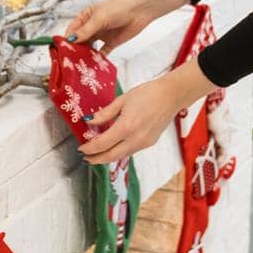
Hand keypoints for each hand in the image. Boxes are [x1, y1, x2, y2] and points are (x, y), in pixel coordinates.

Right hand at [65, 0, 185, 53]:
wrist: (140, 10)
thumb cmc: (119, 7)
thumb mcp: (100, 18)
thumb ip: (86, 30)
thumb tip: (71, 39)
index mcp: (86, 16)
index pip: (73, 29)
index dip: (67, 39)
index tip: (62, 49)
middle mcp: (92, 26)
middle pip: (80, 40)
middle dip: (75, 50)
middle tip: (71, 60)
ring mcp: (101, 35)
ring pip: (89, 48)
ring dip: (86, 55)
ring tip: (81, 64)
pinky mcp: (111, 42)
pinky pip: (102, 53)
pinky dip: (98, 59)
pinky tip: (94, 64)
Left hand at [80, 58, 217, 164]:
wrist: (171, 96)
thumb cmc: (147, 93)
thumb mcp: (122, 100)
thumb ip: (105, 114)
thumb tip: (90, 122)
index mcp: (126, 127)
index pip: (102, 144)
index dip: (89, 148)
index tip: (81, 148)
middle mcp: (135, 139)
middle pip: (111, 156)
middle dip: (97, 159)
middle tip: (87, 157)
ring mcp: (144, 143)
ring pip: (121, 155)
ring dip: (108, 156)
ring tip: (98, 152)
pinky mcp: (150, 143)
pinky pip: (130, 151)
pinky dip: (119, 151)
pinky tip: (114, 145)